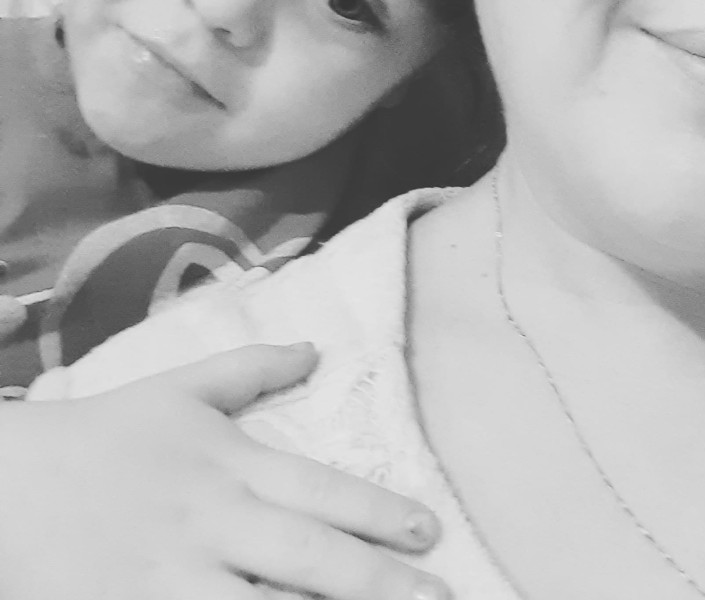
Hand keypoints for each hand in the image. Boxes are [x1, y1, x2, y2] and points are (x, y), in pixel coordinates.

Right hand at [0, 344, 449, 599]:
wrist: (6, 485)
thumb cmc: (104, 435)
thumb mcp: (180, 389)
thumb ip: (252, 368)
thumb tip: (317, 348)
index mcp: (230, 466)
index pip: (323, 491)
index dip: (381, 512)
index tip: (432, 530)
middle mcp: (214, 523)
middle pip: (311, 559)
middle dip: (381, 582)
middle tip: (441, 597)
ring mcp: (172, 580)